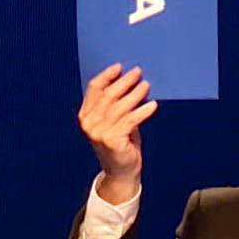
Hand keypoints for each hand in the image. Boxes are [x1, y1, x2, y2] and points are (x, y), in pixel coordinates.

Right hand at [79, 63, 157, 204]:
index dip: (106, 75)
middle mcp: (88, 123)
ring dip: (135, 94)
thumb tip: (129, 78)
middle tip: (138, 72)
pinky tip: (152, 105)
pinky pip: (130, 120)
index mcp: (85, 115)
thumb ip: (114, 104)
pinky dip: (143, 111)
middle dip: (124, 81)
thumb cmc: (120, 142)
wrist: (121, 171)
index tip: (120, 66)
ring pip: (120, 106)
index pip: (93, 89)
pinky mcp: (111, 140)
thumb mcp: (113, 121)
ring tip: (147, 86)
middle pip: (107, 95)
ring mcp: (98, 132)